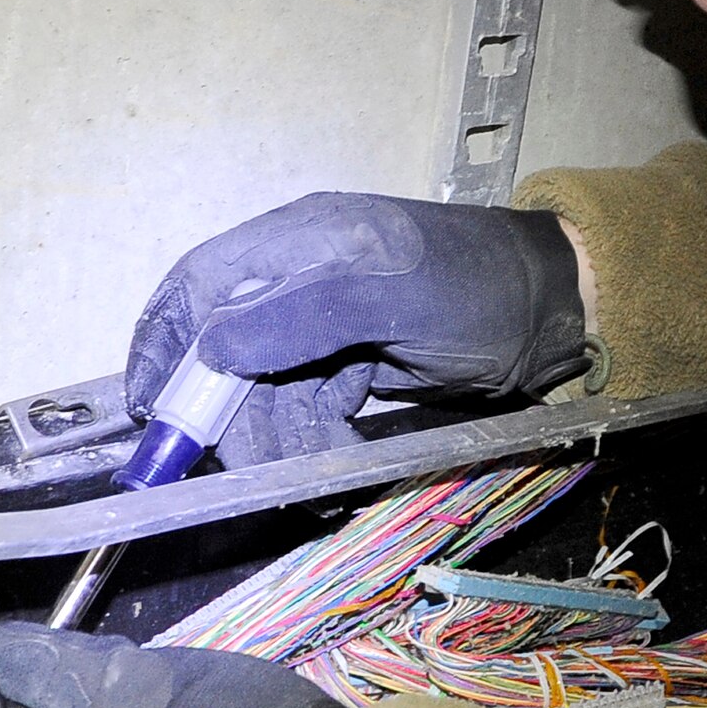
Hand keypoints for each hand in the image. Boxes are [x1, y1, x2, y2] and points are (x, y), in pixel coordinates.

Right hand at [126, 193, 588, 467]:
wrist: (556, 312)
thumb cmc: (478, 288)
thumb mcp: (389, 296)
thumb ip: (300, 314)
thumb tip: (211, 343)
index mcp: (300, 241)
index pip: (201, 285)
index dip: (166, 344)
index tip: (150, 409)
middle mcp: (302, 276)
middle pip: (228, 350)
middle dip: (238, 413)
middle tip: (262, 464)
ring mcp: (327, 320)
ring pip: (267, 388)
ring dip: (283, 436)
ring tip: (320, 467)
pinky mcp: (353, 357)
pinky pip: (306, 403)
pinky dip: (312, 437)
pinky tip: (334, 458)